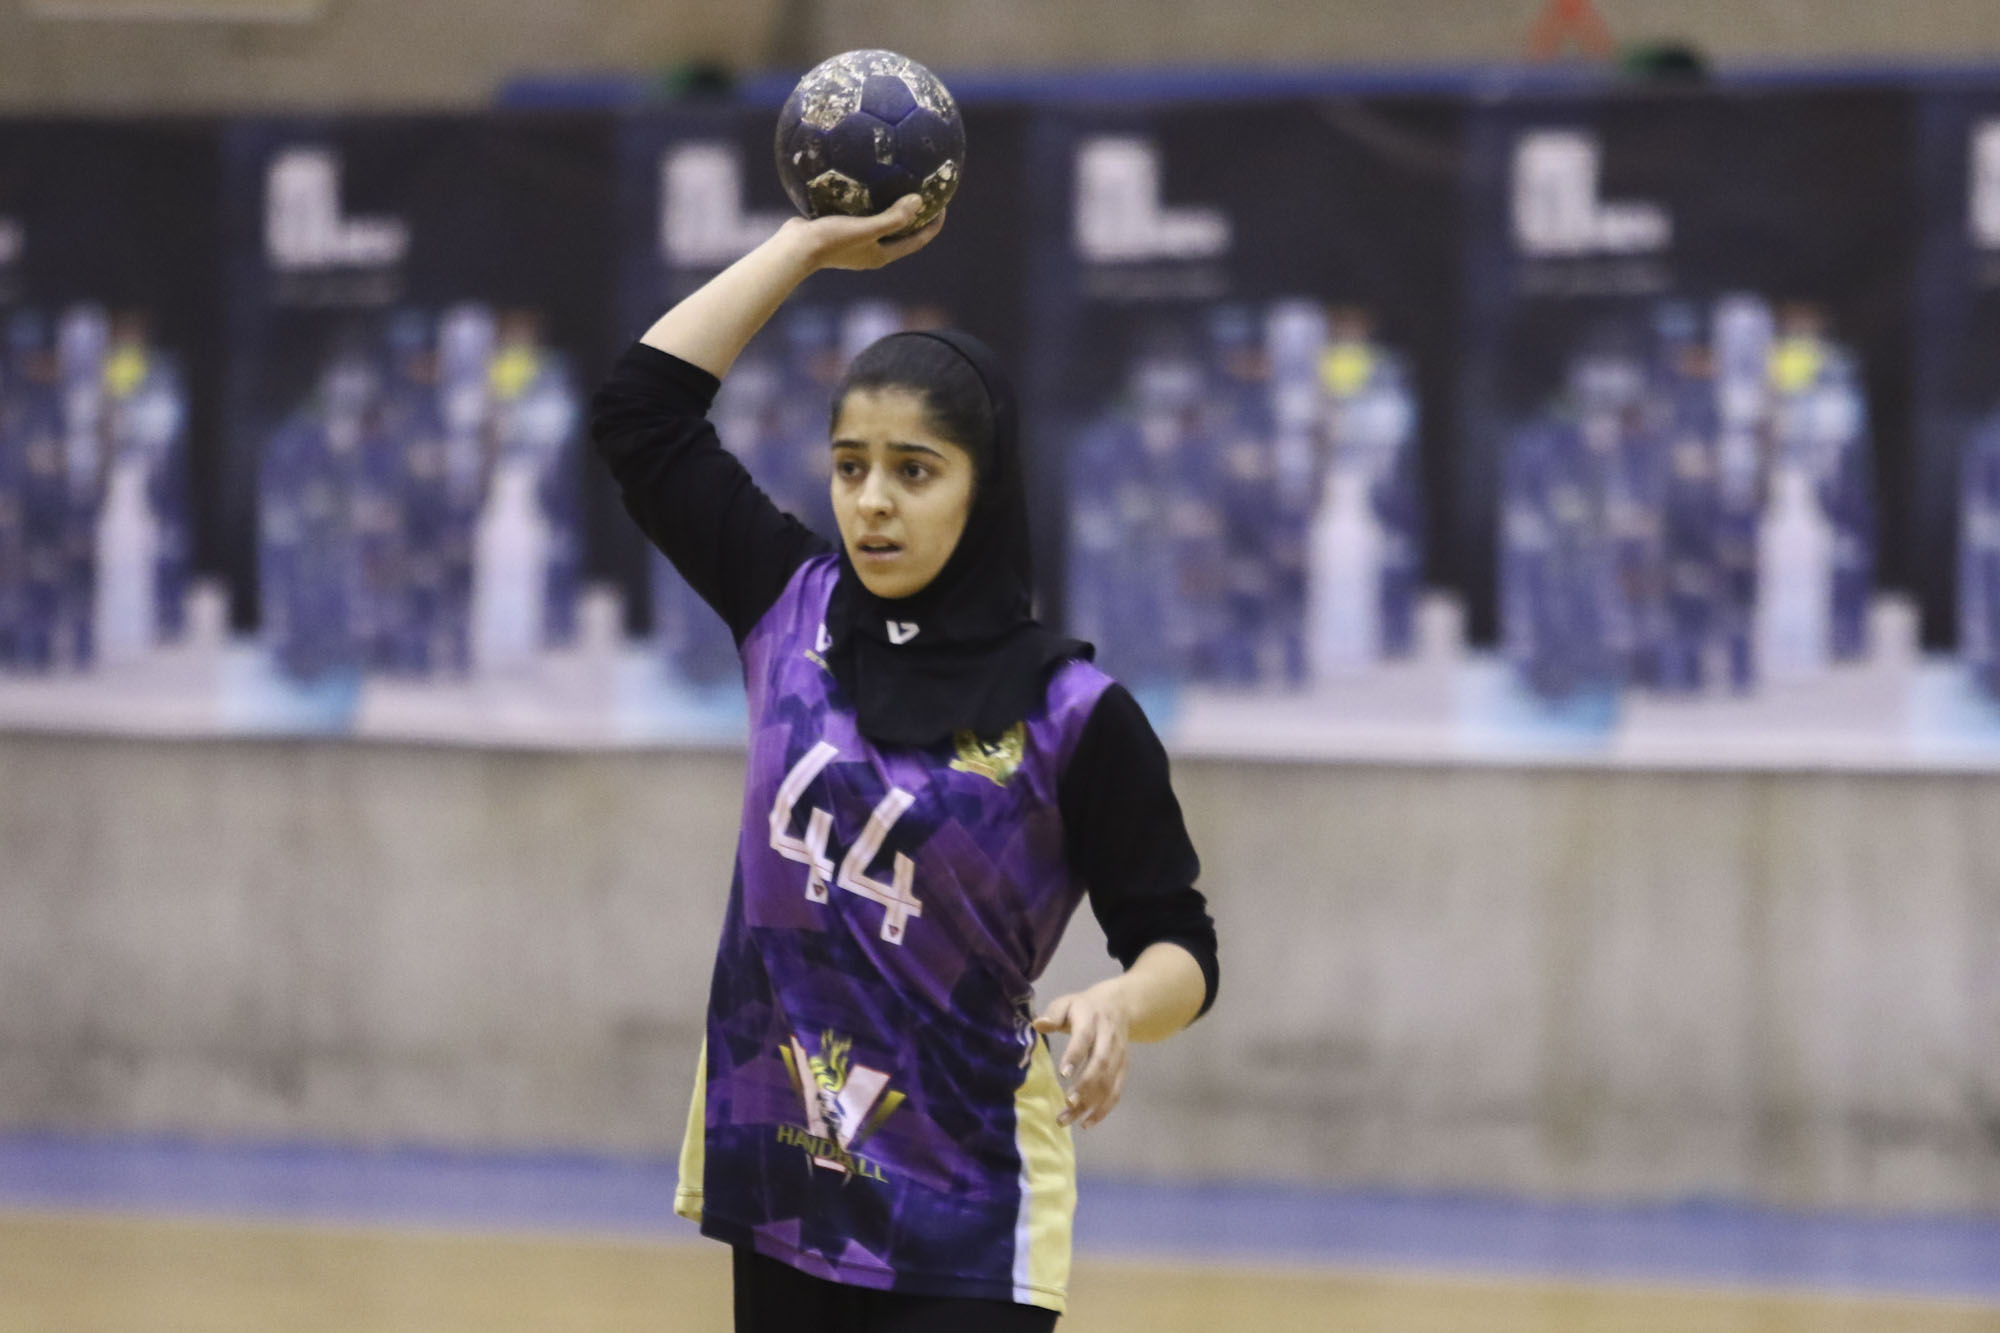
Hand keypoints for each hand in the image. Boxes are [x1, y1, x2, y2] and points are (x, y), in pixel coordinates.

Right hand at [781, 194, 943, 272]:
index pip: (917, 240)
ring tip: (897, 179)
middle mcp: (870, 250)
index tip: (944, 204)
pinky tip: (863, 175)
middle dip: (916, 214)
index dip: (934, 225)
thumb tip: (919, 200)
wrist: (794, 249)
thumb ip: (893, 217)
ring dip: (890, 204)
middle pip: (901, 231)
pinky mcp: (838, 229)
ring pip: (879, 220)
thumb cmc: (831, 240)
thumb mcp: (866, 228)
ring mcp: (854, 241)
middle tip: (926, 189)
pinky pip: (858, 211)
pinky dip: (866, 198)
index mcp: (882, 254)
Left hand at [1032, 979, 1130, 1128]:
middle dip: (1086, 1085)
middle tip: (1067, 1103)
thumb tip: (1038, 1024)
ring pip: (1108, 1081)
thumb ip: (1052, 1014)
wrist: (1119, 1005)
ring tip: (1068, 1119)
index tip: (1063, 1074)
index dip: (1075, 1055)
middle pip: (1100, 1064)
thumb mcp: (1066, 1003)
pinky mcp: (1123, 1068)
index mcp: (1091, 1020)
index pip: (1084, 1038)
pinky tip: (1087, 1123)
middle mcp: (1108, 1038)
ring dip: (1091, 1103)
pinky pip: (1116, 1091)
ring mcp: (1119, 1055)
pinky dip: (1104, 1109)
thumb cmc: (1083, 1007)